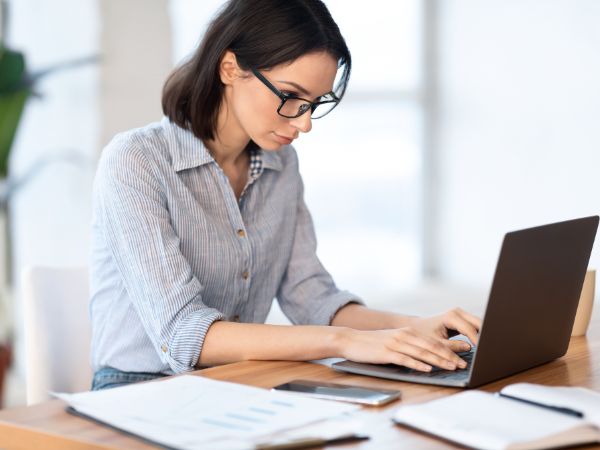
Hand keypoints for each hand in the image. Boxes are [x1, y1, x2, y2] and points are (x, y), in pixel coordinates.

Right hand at [338, 326, 470, 371]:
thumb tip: (428, 357)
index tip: (462, 357)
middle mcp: (404, 335)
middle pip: (431, 346)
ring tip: (451, 368)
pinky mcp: (387, 352)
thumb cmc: (373, 344)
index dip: (450, 350)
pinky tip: (427, 369)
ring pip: (422, 353)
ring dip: (438, 361)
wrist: (351, 340)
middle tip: (463, 365)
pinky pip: (406, 359)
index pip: (434, 341)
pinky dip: (418, 365)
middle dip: (449, 356)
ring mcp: (396, 343)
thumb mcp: (394, 340)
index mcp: (408, 331)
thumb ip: (410, 345)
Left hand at [408, 307, 481, 346]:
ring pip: (479, 324)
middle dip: (485, 335)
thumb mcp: (436, 343)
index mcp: (451, 316)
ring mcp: (461, 314)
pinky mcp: (462, 319)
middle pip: (478, 323)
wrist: (417, 328)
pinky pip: (475, 326)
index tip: (484, 352)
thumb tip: (469, 348)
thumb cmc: (423, 335)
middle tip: (490, 350)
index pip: (470, 329)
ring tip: (488, 349)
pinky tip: (482, 345)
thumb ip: (451, 347)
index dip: (478, 341)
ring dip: (484, 335)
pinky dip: (479, 334)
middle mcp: (457, 312)